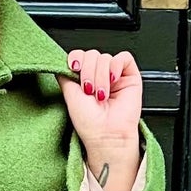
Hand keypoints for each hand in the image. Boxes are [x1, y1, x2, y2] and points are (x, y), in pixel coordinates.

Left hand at [58, 47, 143, 181]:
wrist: (107, 136)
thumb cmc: (90, 124)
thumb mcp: (69, 96)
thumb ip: (64, 76)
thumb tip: (61, 61)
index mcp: (84, 80)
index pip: (79, 56)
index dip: (76, 58)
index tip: (74, 69)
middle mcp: (99, 76)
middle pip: (91, 54)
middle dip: (88, 72)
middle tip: (89, 91)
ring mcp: (114, 75)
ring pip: (105, 57)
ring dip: (101, 75)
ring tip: (102, 94)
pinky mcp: (130, 75)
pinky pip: (123, 57)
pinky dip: (116, 66)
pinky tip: (113, 81)